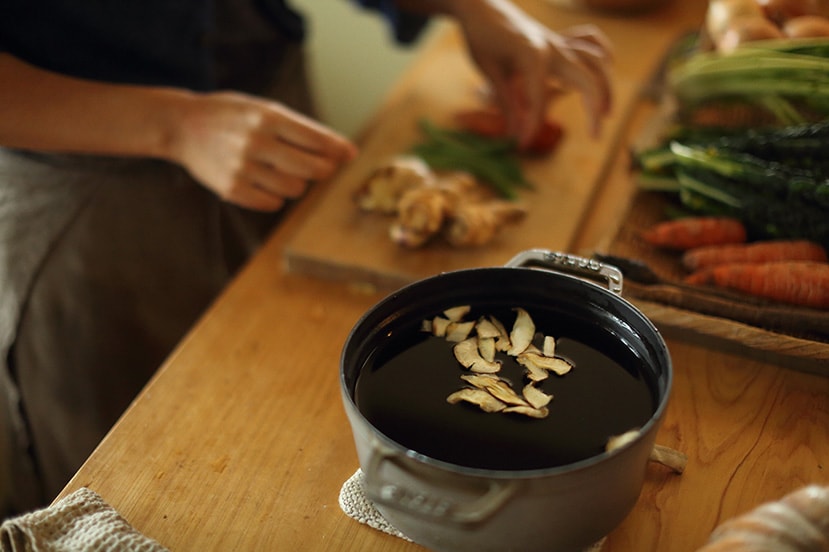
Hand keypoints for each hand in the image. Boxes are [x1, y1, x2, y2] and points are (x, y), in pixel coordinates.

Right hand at [171, 91, 357, 211]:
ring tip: (281, 170)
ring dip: (297, 183)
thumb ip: (302, 129)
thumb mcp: (263, 109)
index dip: (338, 149)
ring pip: (295, 189)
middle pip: (312, 169)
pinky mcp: (231, 189)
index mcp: (267, 117)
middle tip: (319, 166)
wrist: (181, 126)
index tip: (349, 154)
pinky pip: (272, 203)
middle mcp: (256, 142)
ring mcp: (242, 167)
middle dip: (323, 169)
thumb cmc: (233, 117)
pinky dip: (275, 196)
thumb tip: (346, 151)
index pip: (316, 139)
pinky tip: (264, 181)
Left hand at [453, 1, 612, 141]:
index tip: (522, 144)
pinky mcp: (561, 39)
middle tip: (595, 136)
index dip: (533, 124)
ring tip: (605, 113)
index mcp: (531, 55)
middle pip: (586, 77)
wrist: (483, 6)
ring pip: (596, 60)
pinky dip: (601, 56)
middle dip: (594, 107)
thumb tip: (515, 134)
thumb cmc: (482, 38)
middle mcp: (552, 47)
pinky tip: (605, 72)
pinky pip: (590, 42)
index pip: (538, 98)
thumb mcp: (488, 71)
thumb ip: (505, 102)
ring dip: (605, 85)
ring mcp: (559, 41)